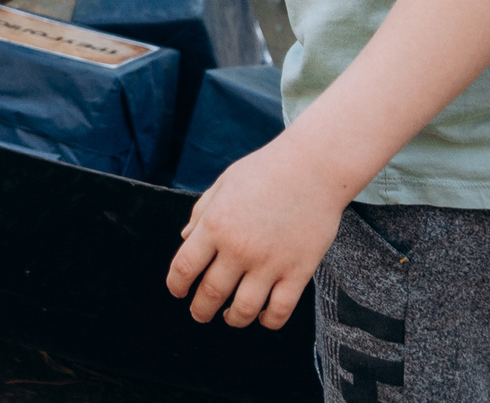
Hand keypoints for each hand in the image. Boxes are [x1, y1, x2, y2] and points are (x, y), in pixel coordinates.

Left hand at [166, 136, 348, 330]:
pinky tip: (263, 317)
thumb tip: (184, 239)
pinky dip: (268, 321)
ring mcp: (270, 263)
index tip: (177, 292)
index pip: (185, 268)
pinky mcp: (298, 272)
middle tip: (199, 313)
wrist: (313, 168)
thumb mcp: (223, 184)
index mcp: (215, 225)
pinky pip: (280, 310)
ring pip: (244, 310)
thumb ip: (201, 212)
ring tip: (229, 317)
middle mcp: (239, 249)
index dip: (177, 285)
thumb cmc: (265, 170)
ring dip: (232, 319)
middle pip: (211, 293)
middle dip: (201, 309)